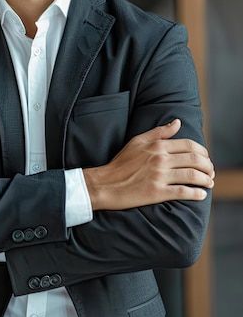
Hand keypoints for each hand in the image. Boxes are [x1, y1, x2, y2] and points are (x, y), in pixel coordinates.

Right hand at [83, 119, 213, 210]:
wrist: (105, 184)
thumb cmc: (121, 163)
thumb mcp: (137, 142)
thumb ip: (159, 132)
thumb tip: (177, 122)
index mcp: (157, 146)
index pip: (189, 145)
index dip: (203, 152)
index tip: (205, 159)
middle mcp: (160, 159)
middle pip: (195, 160)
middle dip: (208, 166)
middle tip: (210, 172)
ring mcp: (159, 176)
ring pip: (192, 175)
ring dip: (206, 179)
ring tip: (209, 183)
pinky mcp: (157, 192)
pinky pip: (183, 192)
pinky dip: (196, 193)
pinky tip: (201, 195)